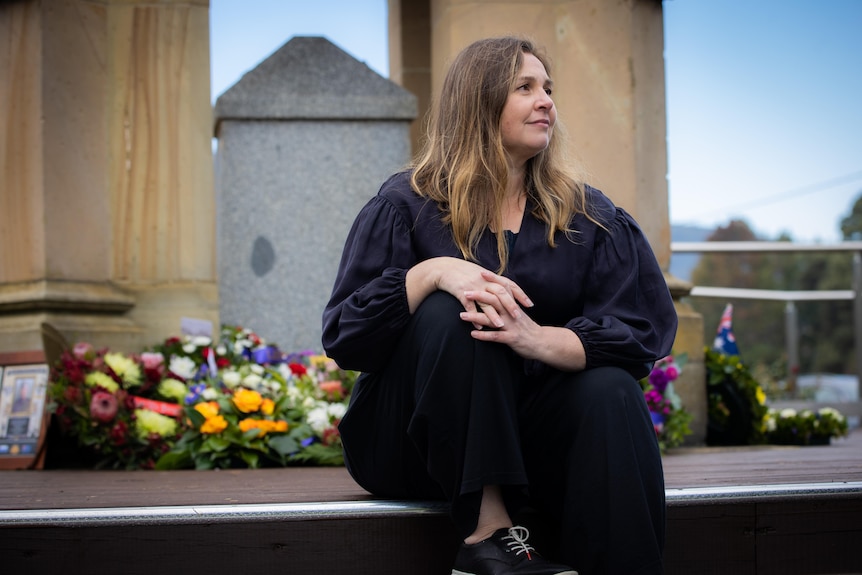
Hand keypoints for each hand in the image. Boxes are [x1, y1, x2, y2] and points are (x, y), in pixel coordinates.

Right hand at [406, 258, 531, 328]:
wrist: (444, 268)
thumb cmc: (463, 272)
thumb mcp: (480, 274)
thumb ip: (493, 282)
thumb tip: (505, 291)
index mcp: (490, 276)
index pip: (509, 284)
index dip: (520, 294)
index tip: (530, 305)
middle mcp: (483, 280)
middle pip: (500, 292)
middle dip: (510, 305)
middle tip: (518, 316)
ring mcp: (472, 286)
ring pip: (485, 300)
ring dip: (493, 314)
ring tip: (500, 325)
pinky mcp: (460, 292)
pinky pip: (468, 305)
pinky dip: (474, 316)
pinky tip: (478, 327)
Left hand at [460, 270, 585, 370]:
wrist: (543, 342)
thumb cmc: (527, 328)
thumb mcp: (518, 313)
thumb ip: (508, 304)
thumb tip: (496, 295)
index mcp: (514, 305)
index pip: (504, 288)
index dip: (493, 280)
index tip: (481, 273)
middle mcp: (512, 313)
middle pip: (495, 300)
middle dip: (479, 295)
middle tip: (464, 292)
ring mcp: (512, 325)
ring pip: (492, 319)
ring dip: (476, 317)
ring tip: (461, 316)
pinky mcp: (512, 338)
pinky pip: (496, 336)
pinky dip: (484, 335)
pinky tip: (473, 334)